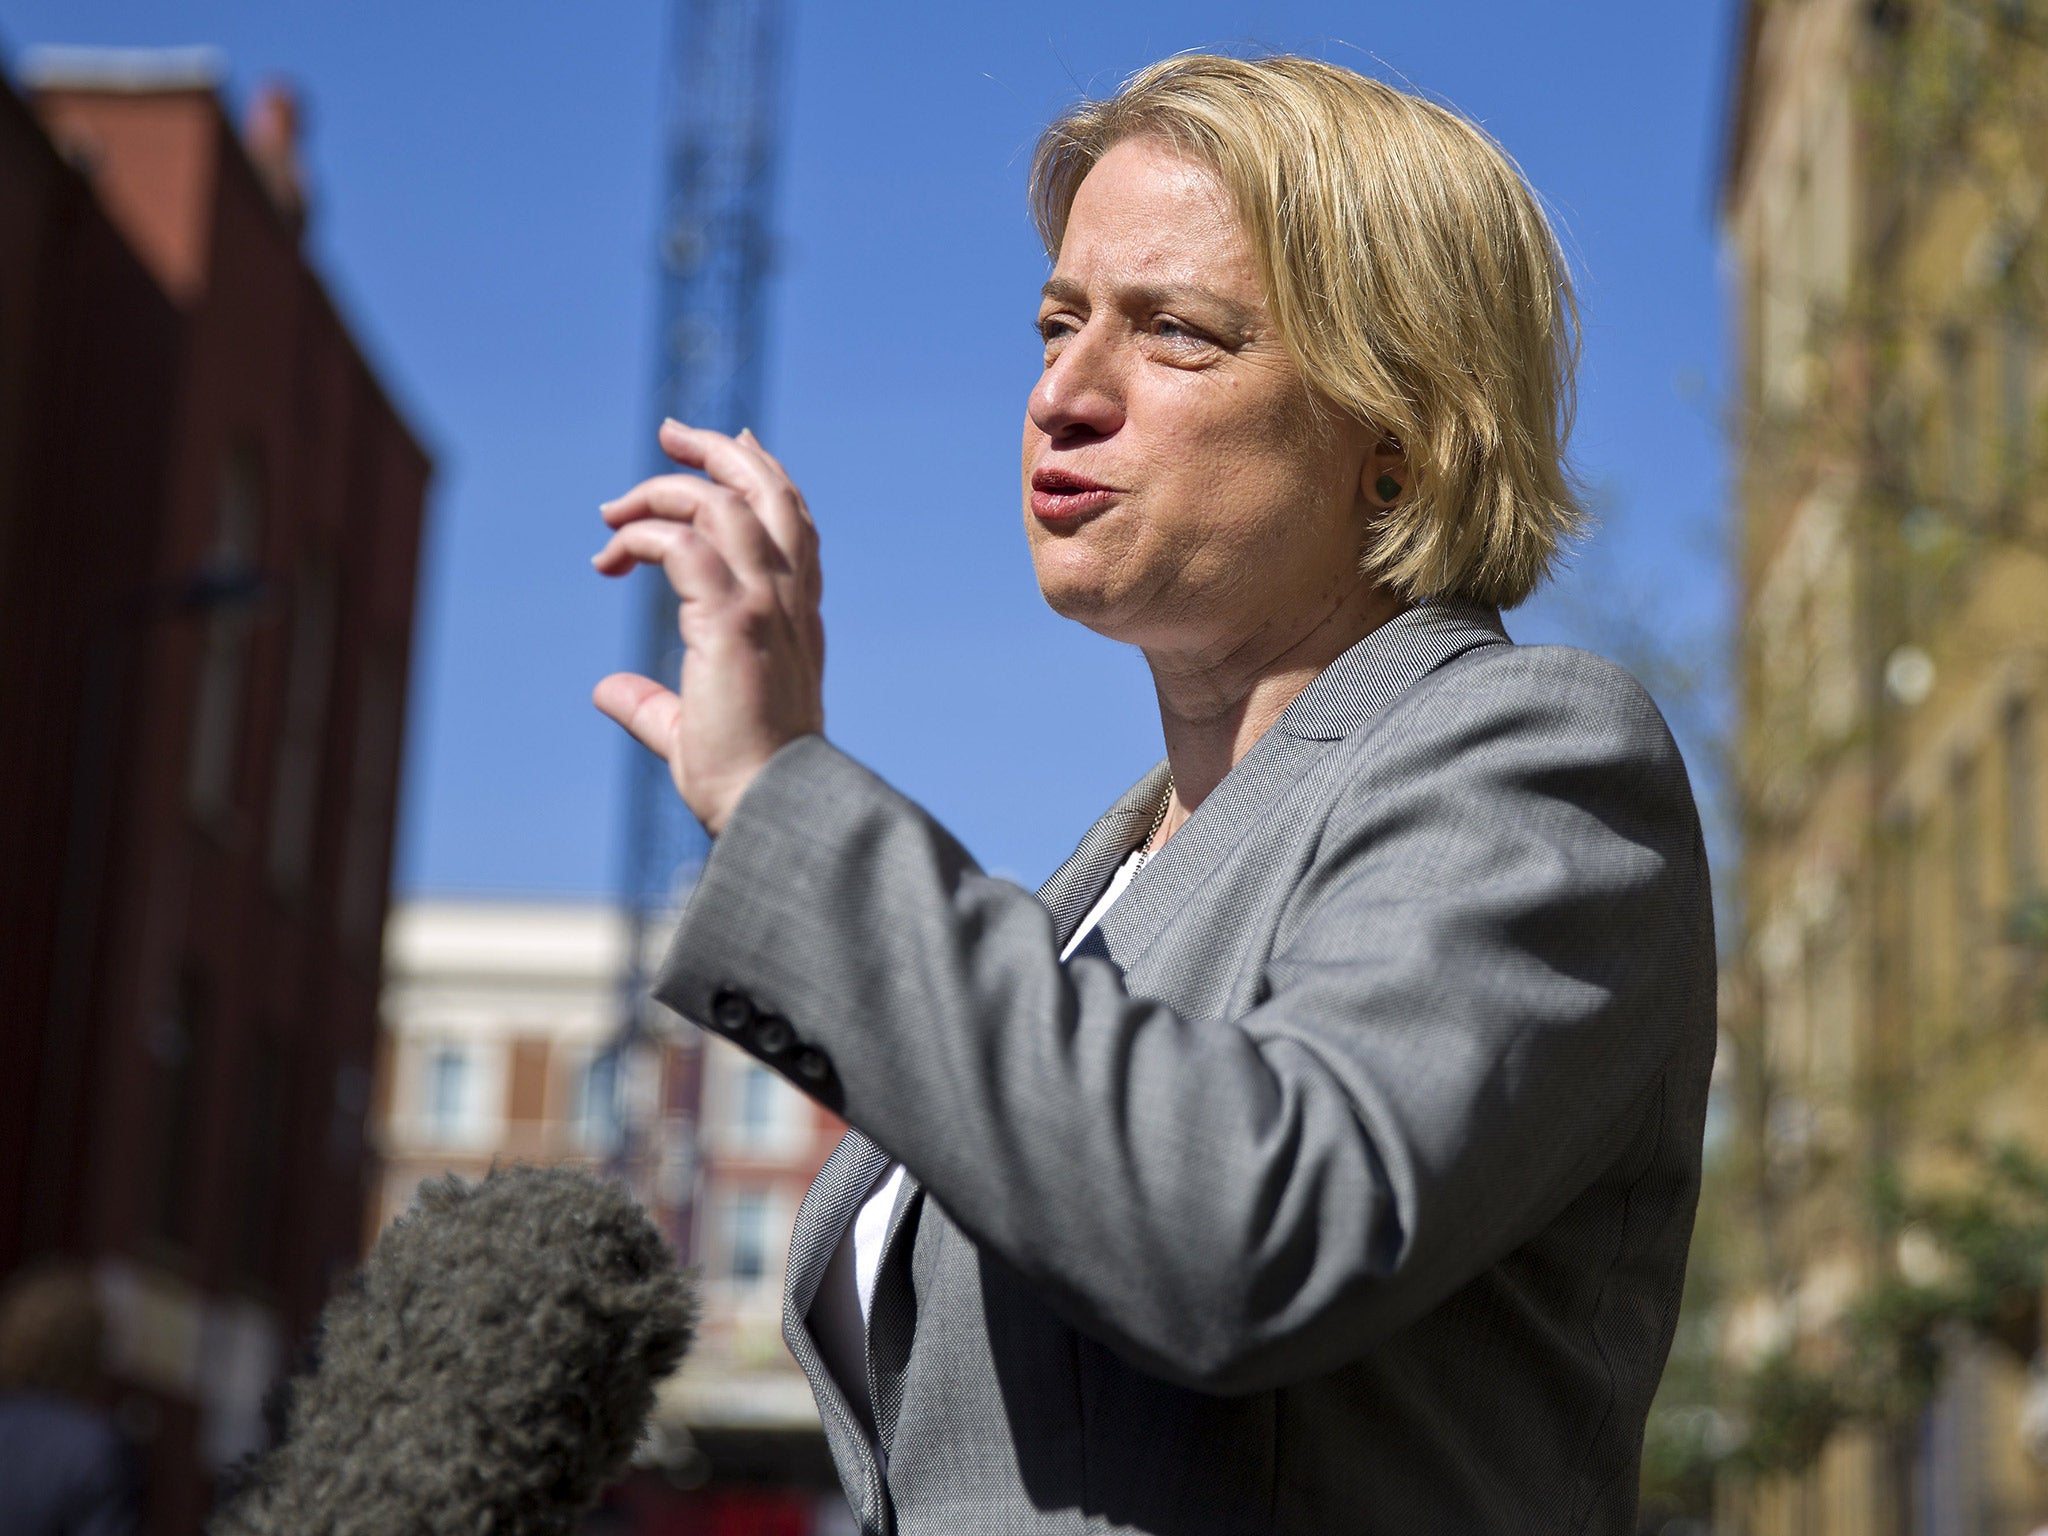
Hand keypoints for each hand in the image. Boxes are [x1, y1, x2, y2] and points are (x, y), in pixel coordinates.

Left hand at [591, 420, 824, 835]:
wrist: (772, 807)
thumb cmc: (743, 784)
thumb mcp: (689, 733)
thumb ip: (652, 705)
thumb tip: (607, 691)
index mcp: (798, 621)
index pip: (793, 524)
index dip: (765, 475)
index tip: (734, 443)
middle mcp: (792, 603)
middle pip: (768, 493)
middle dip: (720, 450)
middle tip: (670, 432)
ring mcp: (767, 606)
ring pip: (725, 503)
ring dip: (666, 487)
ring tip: (613, 507)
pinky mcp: (733, 619)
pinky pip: (684, 544)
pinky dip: (644, 534)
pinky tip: (611, 555)